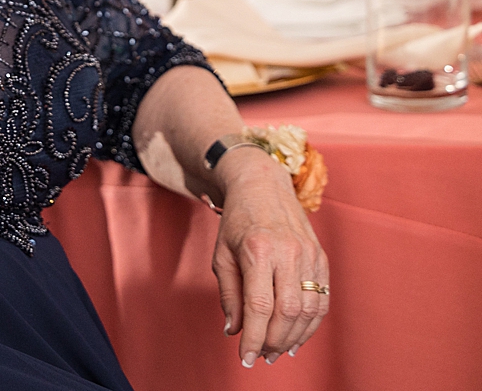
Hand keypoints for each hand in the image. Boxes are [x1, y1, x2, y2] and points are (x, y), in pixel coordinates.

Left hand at [211, 148, 328, 366]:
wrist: (264, 186)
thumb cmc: (237, 221)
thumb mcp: (222, 254)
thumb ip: (229, 294)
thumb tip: (234, 330)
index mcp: (258, 250)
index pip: (260, 306)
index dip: (254, 337)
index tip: (246, 358)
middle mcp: (289, 253)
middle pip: (288, 312)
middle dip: (274, 341)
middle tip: (262, 357)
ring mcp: (310, 256)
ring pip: (309, 310)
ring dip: (294, 337)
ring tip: (278, 352)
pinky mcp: (322, 258)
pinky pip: (322, 300)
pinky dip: (311, 324)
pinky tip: (296, 338)